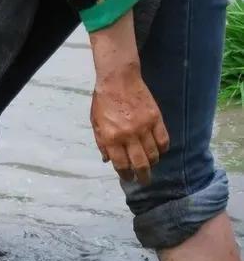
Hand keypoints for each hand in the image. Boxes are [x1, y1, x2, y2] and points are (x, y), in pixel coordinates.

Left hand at [90, 64, 168, 184]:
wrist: (118, 80)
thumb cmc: (104, 101)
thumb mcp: (95, 123)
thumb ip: (101, 143)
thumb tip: (108, 160)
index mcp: (111, 137)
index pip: (121, 164)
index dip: (125, 174)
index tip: (128, 178)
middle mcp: (128, 135)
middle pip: (140, 164)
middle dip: (142, 176)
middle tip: (144, 180)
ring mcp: (144, 127)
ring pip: (154, 154)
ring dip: (152, 163)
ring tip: (150, 165)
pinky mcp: (156, 119)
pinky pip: (164, 140)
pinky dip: (163, 149)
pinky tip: (159, 151)